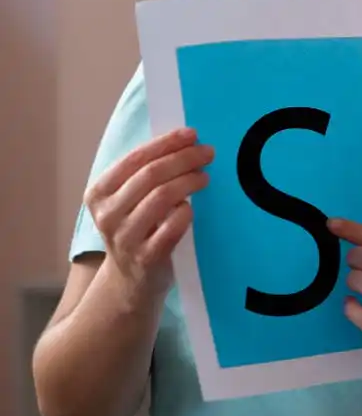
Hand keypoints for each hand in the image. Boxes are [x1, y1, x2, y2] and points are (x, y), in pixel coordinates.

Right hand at [84, 127, 212, 307]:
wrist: (131, 281)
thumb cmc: (137, 230)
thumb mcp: (128, 201)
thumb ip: (144, 175)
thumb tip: (184, 141)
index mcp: (99, 193)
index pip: (134, 159)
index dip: (165, 143)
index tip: (191, 134)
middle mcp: (107, 214)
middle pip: (150, 176)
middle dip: (183, 159)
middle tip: (208, 153)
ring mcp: (126, 238)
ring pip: (162, 198)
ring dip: (189, 182)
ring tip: (205, 177)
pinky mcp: (148, 258)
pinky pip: (172, 227)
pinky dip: (186, 212)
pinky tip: (193, 208)